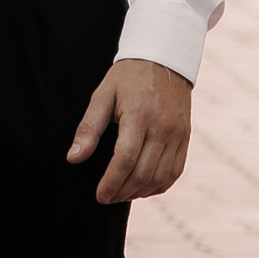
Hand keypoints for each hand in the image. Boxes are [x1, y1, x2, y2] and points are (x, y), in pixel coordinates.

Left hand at [70, 55, 191, 204]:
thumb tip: (73, 158)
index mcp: (139, 116)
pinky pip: (175, 171)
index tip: (99, 195)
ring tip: (122, 194)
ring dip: (140, 192)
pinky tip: (143, 188)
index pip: (125, 159)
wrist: (164, 60)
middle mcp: (162, 127)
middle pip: (143, 173)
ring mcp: (177, 134)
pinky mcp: (185, 138)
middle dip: (123, 191)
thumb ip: (88, 128)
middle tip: (107, 197)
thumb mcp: (103, 96)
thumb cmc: (127, 77)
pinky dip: (159, 185)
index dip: (111, 182)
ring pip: (160, 176)